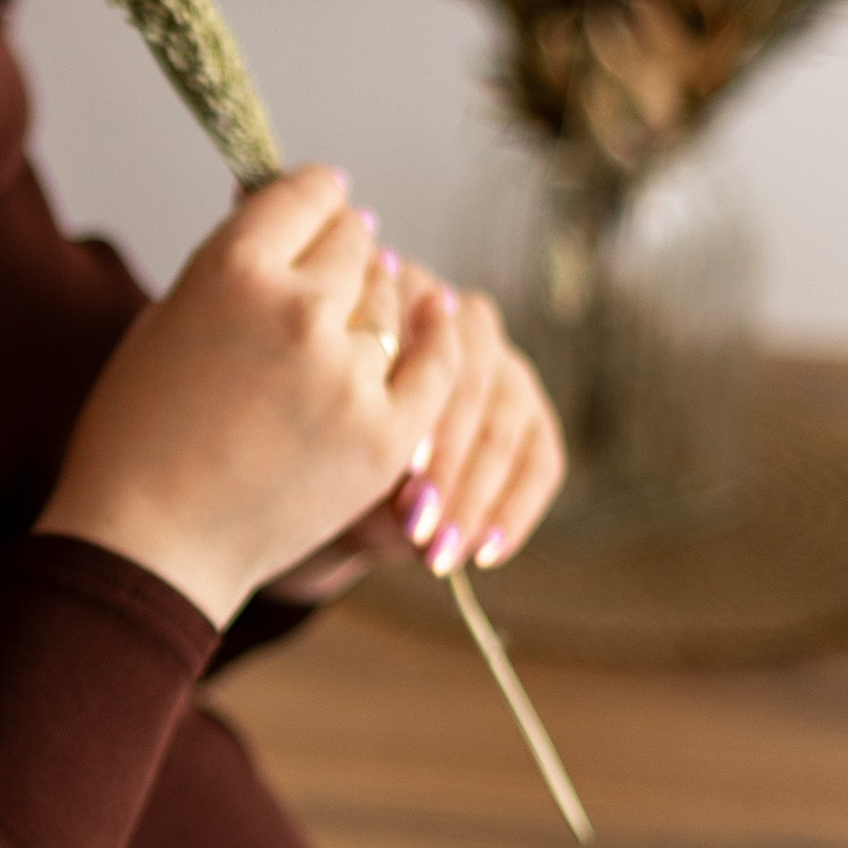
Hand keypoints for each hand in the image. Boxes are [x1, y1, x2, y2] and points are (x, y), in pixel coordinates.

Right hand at [38, 169, 462, 625]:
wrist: (148, 545)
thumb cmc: (138, 434)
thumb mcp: (167, 318)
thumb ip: (231, 263)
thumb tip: (280, 209)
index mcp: (230, 268)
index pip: (306, 192)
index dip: (314, 199)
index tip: (321, 207)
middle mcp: (296, 308)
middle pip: (354, 241)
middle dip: (341, 252)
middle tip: (328, 277)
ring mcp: (346, 373)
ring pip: (391, 297)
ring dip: (374, 303)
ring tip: (344, 331)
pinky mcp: (384, 432)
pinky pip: (437, 362)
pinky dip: (436, 338)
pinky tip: (437, 317)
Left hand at [271, 257, 564, 597]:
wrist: (320, 474)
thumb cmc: (305, 445)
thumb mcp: (318, 443)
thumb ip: (359, 448)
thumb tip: (405, 501)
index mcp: (394, 292)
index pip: (424, 343)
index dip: (414, 416)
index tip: (394, 475)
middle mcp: (457, 316)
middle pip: (472, 382)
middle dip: (445, 464)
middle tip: (414, 529)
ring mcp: (501, 360)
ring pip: (507, 423)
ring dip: (476, 497)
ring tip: (437, 555)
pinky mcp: (531, 411)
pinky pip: (541, 459)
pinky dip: (514, 511)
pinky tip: (484, 554)